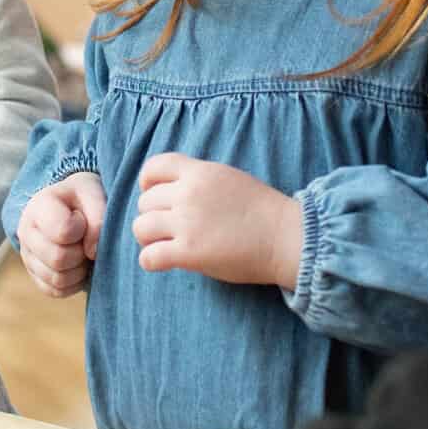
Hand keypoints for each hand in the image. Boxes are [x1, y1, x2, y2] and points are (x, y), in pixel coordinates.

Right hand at [16, 172, 106, 296]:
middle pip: (58, 259)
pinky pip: (56, 291)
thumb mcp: (94, 194)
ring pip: (57, 279)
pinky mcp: (35, 275)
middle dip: (80, 253)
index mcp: (39, 205)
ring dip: (78, 270)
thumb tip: (93, 252)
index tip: (83, 219)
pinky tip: (78, 265)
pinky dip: (73, 283)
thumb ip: (98, 218)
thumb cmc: (83, 198)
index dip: (82, 229)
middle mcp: (26, 231)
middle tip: (85, 241)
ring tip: (82, 251)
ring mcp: (28, 256)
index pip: (63, 231)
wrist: (72, 205)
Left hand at [133, 154, 302, 289]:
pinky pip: (149, 256)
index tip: (152, 193)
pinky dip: (151, 261)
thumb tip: (175, 194)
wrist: (285, 237)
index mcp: (200, 173)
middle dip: (153, 215)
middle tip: (168, 228)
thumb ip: (201, 182)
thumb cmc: (264, 212)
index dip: (147, 181)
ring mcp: (187, 223)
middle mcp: (189, 194)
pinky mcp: (188, 252)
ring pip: (141, 227)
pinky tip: (163, 262)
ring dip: (148, 238)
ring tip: (164, 245)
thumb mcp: (230, 180)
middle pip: (146, 201)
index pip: (155, 166)